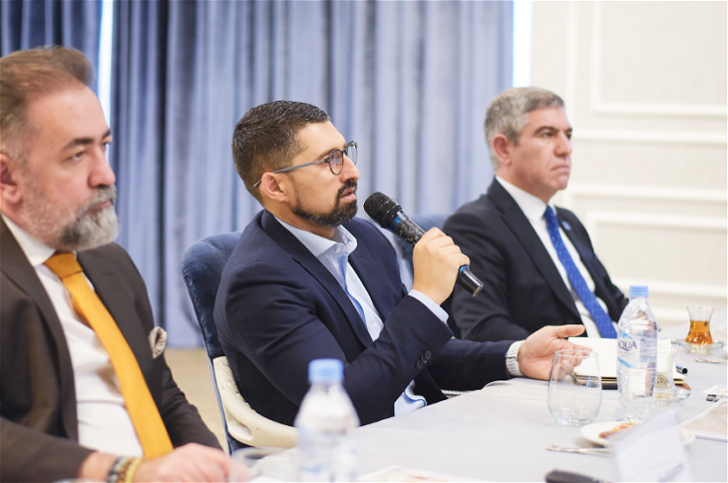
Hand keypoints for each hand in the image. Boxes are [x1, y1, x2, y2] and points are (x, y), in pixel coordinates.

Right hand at [133, 443, 247, 481]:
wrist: (139, 473)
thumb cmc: (167, 471)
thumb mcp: (189, 463)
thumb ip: (210, 467)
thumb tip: (235, 477)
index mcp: (195, 451)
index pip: (222, 460)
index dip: (236, 473)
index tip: (243, 480)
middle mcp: (186, 457)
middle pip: (214, 475)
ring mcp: (175, 469)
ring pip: (202, 480)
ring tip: (199, 481)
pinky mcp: (166, 479)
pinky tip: (186, 482)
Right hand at [411, 228, 469, 304]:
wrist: (426, 294)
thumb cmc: (425, 279)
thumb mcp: (420, 258)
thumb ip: (428, 248)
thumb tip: (443, 242)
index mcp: (421, 246)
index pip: (435, 231)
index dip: (443, 238)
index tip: (445, 246)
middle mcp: (430, 247)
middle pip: (449, 240)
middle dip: (451, 250)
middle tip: (448, 261)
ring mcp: (441, 254)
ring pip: (457, 249)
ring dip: (457, 257)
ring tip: (451, 268)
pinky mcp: (451, 261)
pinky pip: (463, 257)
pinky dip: (464, 263)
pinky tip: (458, 270)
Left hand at [517, 325, 588, 379]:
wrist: (522, 353)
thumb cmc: (535, 342)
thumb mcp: (550, 332)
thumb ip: (566, 330)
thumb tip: (581, 328)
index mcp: (565, 347)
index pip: (580, 350)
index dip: (585, 351)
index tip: (587, 350)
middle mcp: (564, 357)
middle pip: (577, 360)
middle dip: (579, 358)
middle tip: (578, 356)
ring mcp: (559, 366)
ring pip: (571, 368)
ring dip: (571, 365)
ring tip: (567, 361)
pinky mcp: (553, 374)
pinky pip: (561, 375)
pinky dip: (563, 371)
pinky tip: (562, 366)